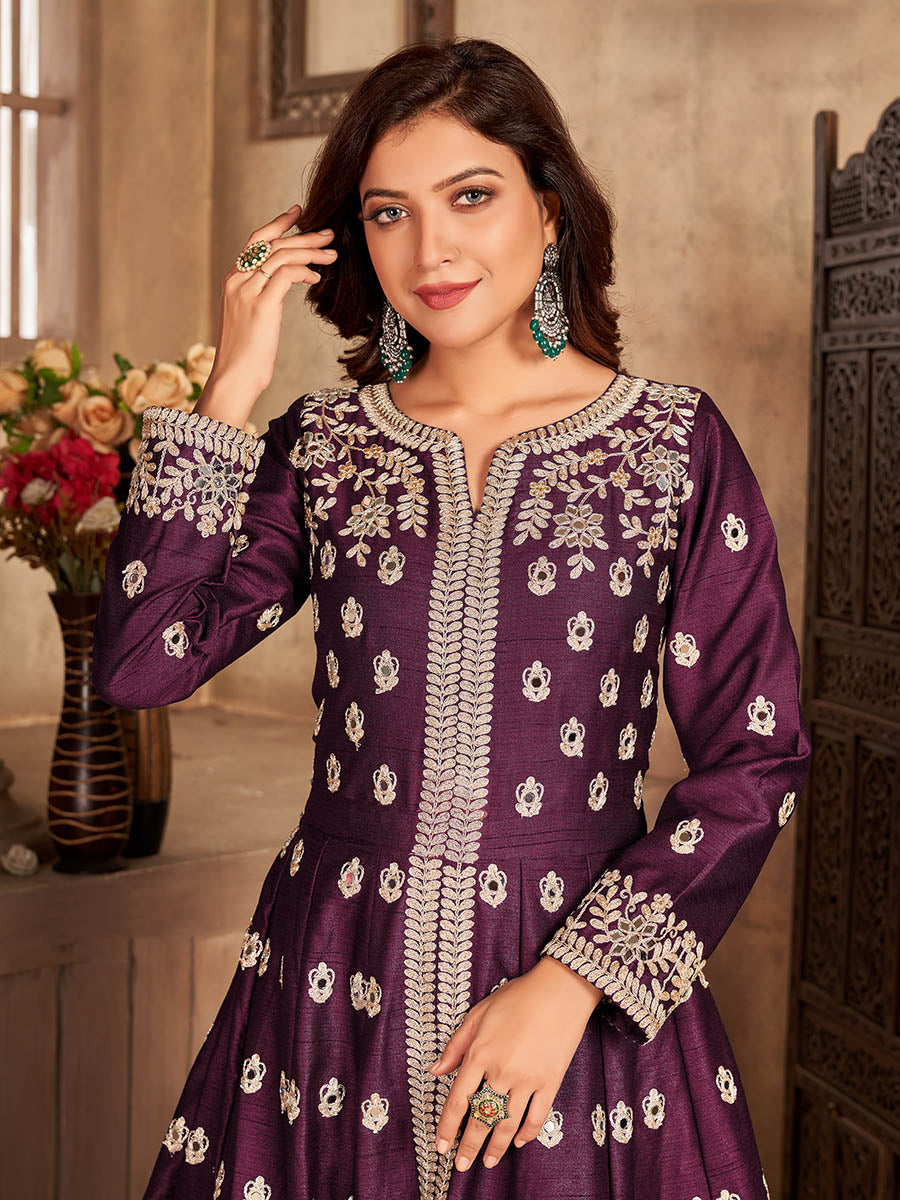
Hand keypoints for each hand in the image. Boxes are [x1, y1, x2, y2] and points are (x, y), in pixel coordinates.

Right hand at [203, 203, 338, 411]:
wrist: (234, 377)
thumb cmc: (247, 354)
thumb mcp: (252, 317)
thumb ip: (263, 295)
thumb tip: (285, 282)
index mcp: (234, 279)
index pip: (256, 240)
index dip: (278, 224)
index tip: (298, 213)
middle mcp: (237, 280)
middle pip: (272, 243)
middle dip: (304, 235)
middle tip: (328, 233)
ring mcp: (247, 292)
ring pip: (282, 255)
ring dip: (311, 252)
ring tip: (331, 254)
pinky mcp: (261, 306)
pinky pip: (286, 275)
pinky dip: (305, 271)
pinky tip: (317, 278)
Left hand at [429, 957, 599, 1172]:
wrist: (559, 990)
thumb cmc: (517, 997)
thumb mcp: (478, 1014)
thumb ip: (456, 1045)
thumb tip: (435, 1070)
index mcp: (479, 1054)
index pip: (458, 1100)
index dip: (447, 1127)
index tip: (441, 1147)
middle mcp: (501, 1071)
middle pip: (481, 1119)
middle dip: (468, 1146)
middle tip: (461, 1165)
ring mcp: (527, 1079)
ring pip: (508, 1124)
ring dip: (496, 1147)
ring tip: (487, 1161)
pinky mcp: (549, 1082)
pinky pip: (537, 1117)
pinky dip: (526, 1134)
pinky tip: (519, 1142)